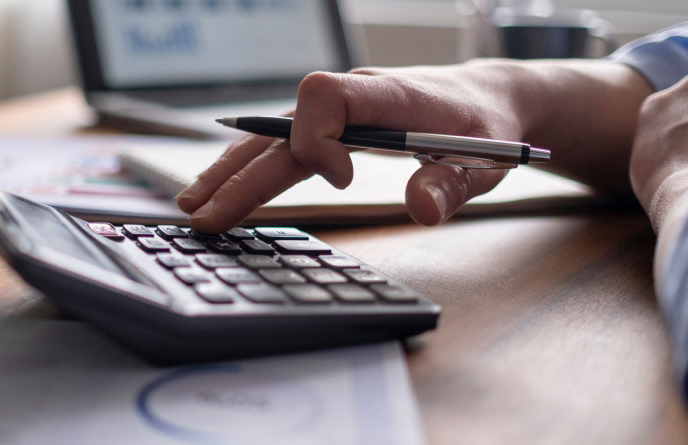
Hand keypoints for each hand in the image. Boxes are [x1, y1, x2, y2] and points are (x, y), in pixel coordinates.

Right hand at [178, 60, 650, 233]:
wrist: (491, 99)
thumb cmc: (487, 126)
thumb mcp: (486, 160)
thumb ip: (452, 183)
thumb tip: (422, 209)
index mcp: (388, 96)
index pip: (325, 95)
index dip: (317, 138)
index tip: (342, 179)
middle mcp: (354, 98)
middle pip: (281, 126)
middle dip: (243, 172)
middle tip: (206, 215)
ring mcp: (340, 112)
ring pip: (273, 135)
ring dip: (233, 170)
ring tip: (196, 204)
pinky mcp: (336, 128)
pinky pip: (284, 143)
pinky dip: (252, 166)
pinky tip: (226, 187)